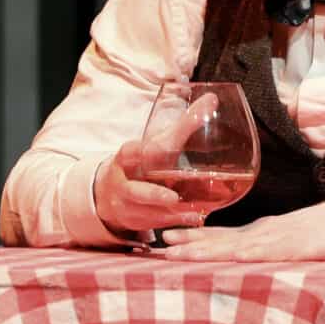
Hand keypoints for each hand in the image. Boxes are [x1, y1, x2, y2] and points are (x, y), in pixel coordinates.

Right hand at [92, 91, 219, 237]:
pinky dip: (175, 223)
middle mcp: (122, 182)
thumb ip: (184, 124)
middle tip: (173, 197)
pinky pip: (154, 224)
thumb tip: (212, 99)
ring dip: (170, 215)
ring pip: (145, 213)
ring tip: (194, 213)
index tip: (143, 150)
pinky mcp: (133, 221)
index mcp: (126, 158)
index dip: (135, 152)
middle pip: (135, 191)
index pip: (128, 153)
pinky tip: (195, 219)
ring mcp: (125, 205)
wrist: (112, 192)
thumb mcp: (158, 144)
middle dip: (153, 194)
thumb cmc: (144, 163)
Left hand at [158, 192, 324, 260]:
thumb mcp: (280, 241)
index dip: (191, 237)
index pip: (217, 234)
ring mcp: (276, 240)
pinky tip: (233, 257)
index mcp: (255, 233)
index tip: (164, 239)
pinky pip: (270, 252)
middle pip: (219, 240)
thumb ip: (259, 248)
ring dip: (208, 250)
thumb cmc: (315, 233)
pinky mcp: (296, 248)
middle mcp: (260, 234)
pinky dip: (251, 254)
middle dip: (189, 244)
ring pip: (236, 246)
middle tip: (161, 246)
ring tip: (183, 254)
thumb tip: (236, 258)